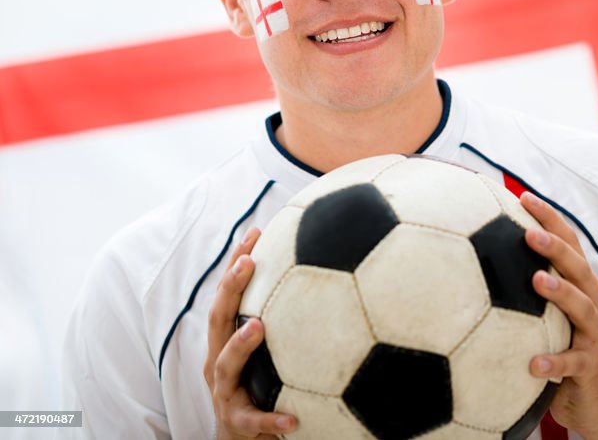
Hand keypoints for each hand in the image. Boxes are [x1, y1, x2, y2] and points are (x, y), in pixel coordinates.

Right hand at [204, 227, 296, 438]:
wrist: (241, 439)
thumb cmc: (259, 386)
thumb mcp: (266, 351)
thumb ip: (284, 316)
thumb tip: (324, 272)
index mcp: (226, 340)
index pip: (227, 295)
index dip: (236, 263)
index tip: (255, 232)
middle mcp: (219, 361)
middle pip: (218, 320)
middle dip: (230, 289)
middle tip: (248, 263)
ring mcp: (225, 392)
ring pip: (226, 366)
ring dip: (240, 345)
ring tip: (257, 327)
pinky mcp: (238, 423)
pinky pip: (254, 421)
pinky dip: (271, 418)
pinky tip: (292, 419)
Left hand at [520, 192, 597, 434]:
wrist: (594, 401)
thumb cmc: (562, 348)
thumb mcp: (545, 316)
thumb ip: (524, 288)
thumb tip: (474, 259)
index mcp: (583, 287)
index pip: (570, 245)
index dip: (551, 219)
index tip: (523, 197)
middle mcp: (594, 304)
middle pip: (579, 268)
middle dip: (556, 247)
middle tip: (528, 234)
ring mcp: (596, 335)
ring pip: (582, 308)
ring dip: (560, 293)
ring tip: (536, 281)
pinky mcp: (591, 367)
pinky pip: (573, 363)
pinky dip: (555, 361)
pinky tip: (533, 363)